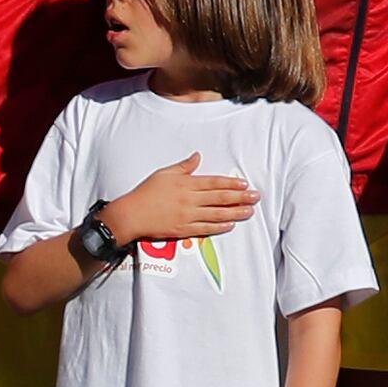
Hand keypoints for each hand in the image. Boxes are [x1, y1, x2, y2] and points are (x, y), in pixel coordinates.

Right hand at [97, 152, 256, 249]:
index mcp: (186, 184)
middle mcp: (189, 200)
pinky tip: (231, 224)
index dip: (231, 183)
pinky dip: (219, 226)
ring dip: (235, 212)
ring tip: (250, 211)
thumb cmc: (146, 192)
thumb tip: (198, 156)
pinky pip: (205, 228)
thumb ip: (184, 166)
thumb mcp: (164, 174)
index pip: (214, 183)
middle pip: (220, 198)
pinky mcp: (183, 229)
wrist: (131, 214)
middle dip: (240, 197)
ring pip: (216, 214)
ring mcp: (187, 216)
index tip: (245, 184)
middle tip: (256, 197)